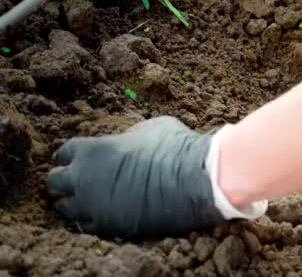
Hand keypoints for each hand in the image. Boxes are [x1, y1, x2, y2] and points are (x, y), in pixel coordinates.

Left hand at [47, 116, 266, 237]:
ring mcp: (93, 204)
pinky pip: (86, 226)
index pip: (64, 152)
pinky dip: (91, 220)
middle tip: (79, 181)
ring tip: (89, 201)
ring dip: (74, 203)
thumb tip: (130, 139)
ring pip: (65, 208)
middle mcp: (84, 178)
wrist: (193, 179)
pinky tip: (103, 215)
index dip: (72, 155)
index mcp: (92, 149)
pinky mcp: (108, 226)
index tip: (79, 158)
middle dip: (65, 181)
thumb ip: (129, 135)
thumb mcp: (151, 127)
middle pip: (55, 182)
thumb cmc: (176, 148)